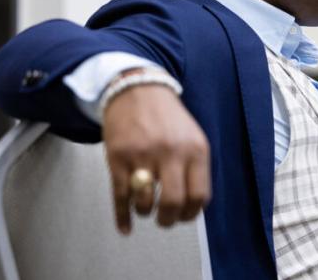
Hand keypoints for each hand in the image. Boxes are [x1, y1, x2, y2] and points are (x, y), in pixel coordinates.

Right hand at [102, 83, 210, 233]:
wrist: (138, 90)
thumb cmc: (167, 118)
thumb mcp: (193, 138)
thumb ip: (195, 168)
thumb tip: (193, 205)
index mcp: (195, 150)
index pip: (199, 195)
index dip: (192, 213)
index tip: (185, 216)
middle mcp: (170, 153)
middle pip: (173, 202)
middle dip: (168, 219)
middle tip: (165, 220)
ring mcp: (142, 155)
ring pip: (144, 202)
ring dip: (145, 212)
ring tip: (146, 208)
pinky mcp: (117, 158)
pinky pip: (120, 196)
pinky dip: (122, 216)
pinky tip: (126, 227)